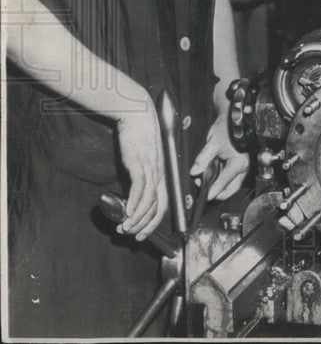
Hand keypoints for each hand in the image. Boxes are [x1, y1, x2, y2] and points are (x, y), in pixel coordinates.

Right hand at [116, 100, 167, 240]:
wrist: (138, 116)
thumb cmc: (139, 138)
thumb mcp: (140, 162)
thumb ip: (137, 178)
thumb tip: (129, 195)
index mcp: (162, 175)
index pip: (163, 205)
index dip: (154, 223)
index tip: (142, 234)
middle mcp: (160, 175)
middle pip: (158, 207)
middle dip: (146, 226)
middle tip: (132, 236)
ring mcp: (151, 169)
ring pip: (150, 201)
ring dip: (137, 218)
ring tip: (125, 227)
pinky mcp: (140, 163)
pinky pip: (141, 187)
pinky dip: (135, 202)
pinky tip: (128, 212)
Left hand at [190, 114, 249, 199]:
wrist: (233, 119)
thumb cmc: (227, 128)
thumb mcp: (213, 143)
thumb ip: (203, 158)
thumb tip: (195, 171)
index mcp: (239, 163)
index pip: (224, 182)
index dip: (213, 191)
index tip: (205, 197)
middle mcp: (243, 167)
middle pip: (230, 189)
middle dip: (217, 192)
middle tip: (204, 189)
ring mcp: (241, 168)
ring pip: (230, 186)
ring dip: (218, 186)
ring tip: (204, 180)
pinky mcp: (237, 166)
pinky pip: (229, 179)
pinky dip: (219, 180)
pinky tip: (210, 175)